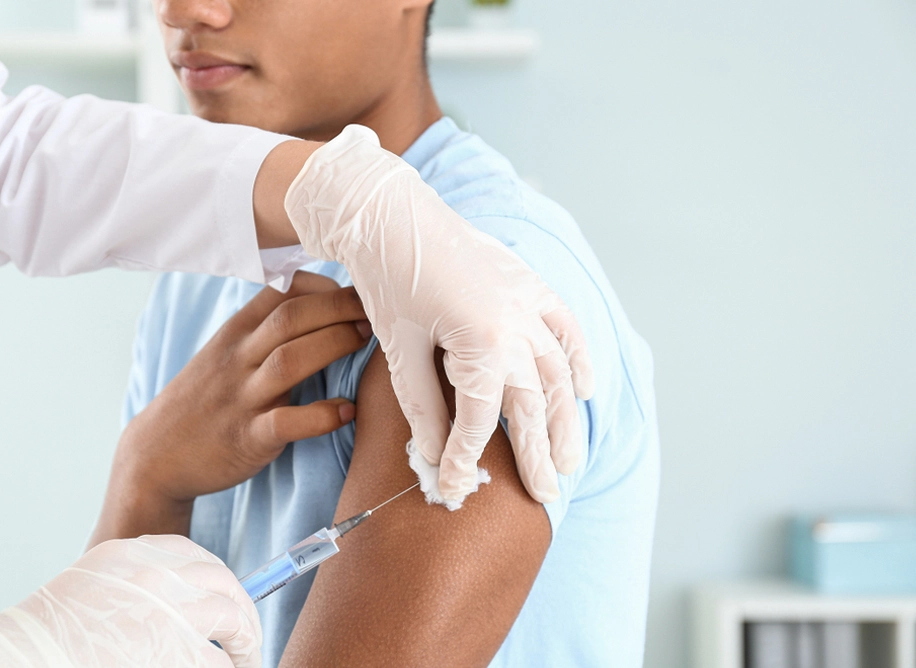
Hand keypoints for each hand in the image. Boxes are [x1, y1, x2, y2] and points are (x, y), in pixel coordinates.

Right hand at [0, 535, 261, 667]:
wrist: (19, 658)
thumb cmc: (46, 636)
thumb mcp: (91, 588)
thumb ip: (130, 587)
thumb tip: (172, 604)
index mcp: (131, 556)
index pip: (192, 554)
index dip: (216, 577)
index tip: (226, 594)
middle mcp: (156, 575)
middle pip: (222, 582)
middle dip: (243, 607)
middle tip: (250, 633)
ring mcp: (168, 610)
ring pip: (231, 618)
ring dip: (247, 640)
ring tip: (250, 657)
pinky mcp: (175, 650)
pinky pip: (217, 659)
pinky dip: (229, 667)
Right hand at [91, 272, 370, 543]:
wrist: (156, 455)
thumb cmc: (206, 400)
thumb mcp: (227, 354)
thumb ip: (265, 331)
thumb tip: (322, 306)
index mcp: (235, 334)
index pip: (279, 291)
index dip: (323, 286)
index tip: (355, 293)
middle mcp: (237, 359)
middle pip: (290, 319)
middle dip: (338, 308)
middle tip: (376, 312)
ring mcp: (241, 398)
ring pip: (288, 361)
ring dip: (333, 346)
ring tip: (366, 342)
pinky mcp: (247, 438)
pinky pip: (286, 422)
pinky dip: (321, 415)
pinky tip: (347, 411)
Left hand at [286, 126, 594, 504]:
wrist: (392, 215)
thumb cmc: (388, 280)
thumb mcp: (401, 350)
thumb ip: (424, 407)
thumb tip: (435, 456)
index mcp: (481, 343)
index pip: (480, 419)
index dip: (467, 459)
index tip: (456, 490)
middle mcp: (516, 326)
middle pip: (531, 404)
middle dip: (536, 454)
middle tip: (545, 496)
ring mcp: (528, 303)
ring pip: (557, 373)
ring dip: (565, 419)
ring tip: (569, 460)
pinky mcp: (528, 284)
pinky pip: (565, 326)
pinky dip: (578, 357)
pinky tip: (584, 390)